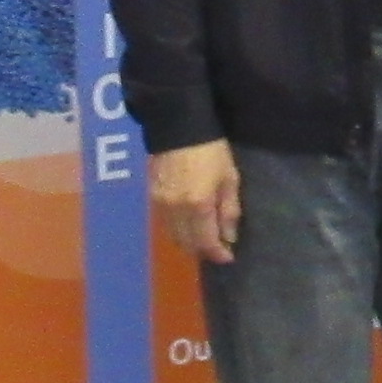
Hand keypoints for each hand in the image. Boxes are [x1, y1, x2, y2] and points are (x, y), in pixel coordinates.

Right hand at [150, 138, 239, 264]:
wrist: (177, 126)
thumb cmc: (211, 151)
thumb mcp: (229, 178)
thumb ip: (229, 210)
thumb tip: (229, 238)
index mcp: (198, 206)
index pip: (206, 242)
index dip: (218, 254)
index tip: (229, 257)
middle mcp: (176, 211)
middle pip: (188, 243)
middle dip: (203, 250)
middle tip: (218, 247)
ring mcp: (160, 205)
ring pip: (174, 236)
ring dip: (189, 242)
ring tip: (204, 237)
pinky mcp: (152, 197)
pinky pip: (165, 223)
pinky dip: (178, 229)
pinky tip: (188, 223)